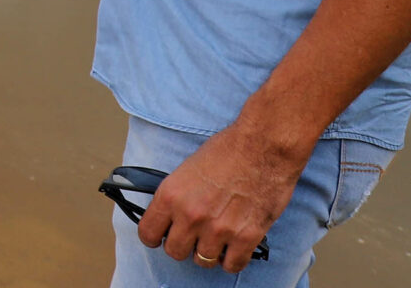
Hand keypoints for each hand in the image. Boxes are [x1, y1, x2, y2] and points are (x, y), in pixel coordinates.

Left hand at [135, 122, 306, 273]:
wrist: (262, 146)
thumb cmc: (228, 150)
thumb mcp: (186, 169)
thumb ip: (176, 197)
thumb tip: (171, 216)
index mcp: (171, 195)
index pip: (147, 233)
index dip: (155, 236)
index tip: (162, 235)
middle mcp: (190, 215)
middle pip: (174, 252)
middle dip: (183, 245)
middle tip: (193, 236)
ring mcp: (218, 229)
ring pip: (203, 261)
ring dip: (209, 252)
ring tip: (216, 239)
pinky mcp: (246, 237)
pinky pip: (232, 265)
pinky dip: (233, 259)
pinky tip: (234, 247)